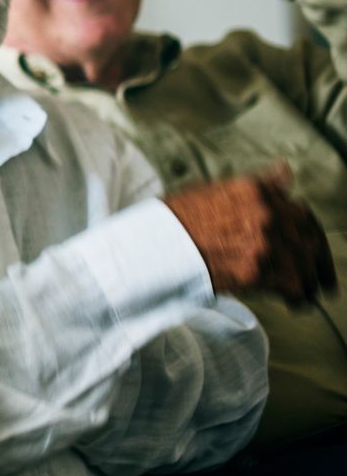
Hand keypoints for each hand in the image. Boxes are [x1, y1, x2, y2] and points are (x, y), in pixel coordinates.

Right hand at [163, 167, 336, 302]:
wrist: (153, 246)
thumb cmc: (176, 219)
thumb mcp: (215, 189)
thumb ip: (256, 185)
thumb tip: (284, 172)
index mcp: (257, 191)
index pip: (301, 212)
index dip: (311, 232)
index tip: (314, 245)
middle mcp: (266, 213)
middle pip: (310, 239)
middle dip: (319, 261)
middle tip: (323, 277)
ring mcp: (263, 242)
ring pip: (305, 264)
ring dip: (310, 280)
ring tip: (309, 292)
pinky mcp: (257, 271)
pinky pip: (292, 286)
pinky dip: (298, 296)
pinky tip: (296, 303)